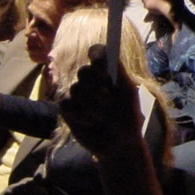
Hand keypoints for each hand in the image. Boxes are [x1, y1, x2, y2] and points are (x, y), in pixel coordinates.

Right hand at [59, 44, 141, 159]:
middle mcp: (92, 79)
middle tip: (108, 100)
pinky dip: (79, 114)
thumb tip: (107, 51)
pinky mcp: (67, 108)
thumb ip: (119, 72)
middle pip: (83, 71)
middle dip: (96, 88)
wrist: (119, 143)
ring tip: (103, 117)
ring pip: (75, 89)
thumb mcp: (128, 93)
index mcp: (108, 72)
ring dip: (91, 106)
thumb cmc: (128, 116)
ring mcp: (78, 93)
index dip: (97, 56)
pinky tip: (90, 122)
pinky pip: (66, 103)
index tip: (101, 66)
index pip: (97, 52)